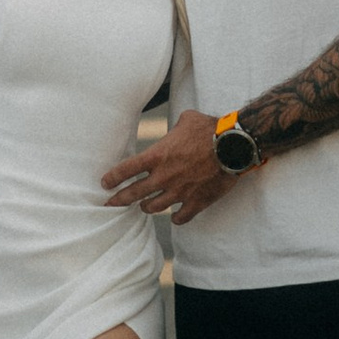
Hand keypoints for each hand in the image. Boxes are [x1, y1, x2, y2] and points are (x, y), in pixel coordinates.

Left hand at [102, 110, 240, 225]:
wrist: (233, 146)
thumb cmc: (210, 129)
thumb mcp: (186, 120)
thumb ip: (174, 130)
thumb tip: (174, 131)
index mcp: (158, 155)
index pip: (126, 169)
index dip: (113, 178)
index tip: (105, 183)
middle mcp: (165, 176)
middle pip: (134, 193)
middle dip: (119, 200)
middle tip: (110, 204)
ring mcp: (180, 192)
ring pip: (153, 208)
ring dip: (146, 207)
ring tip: (144, 207)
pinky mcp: (196, 202)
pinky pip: (180, 218)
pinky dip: (176, 218)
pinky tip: (174, 216)